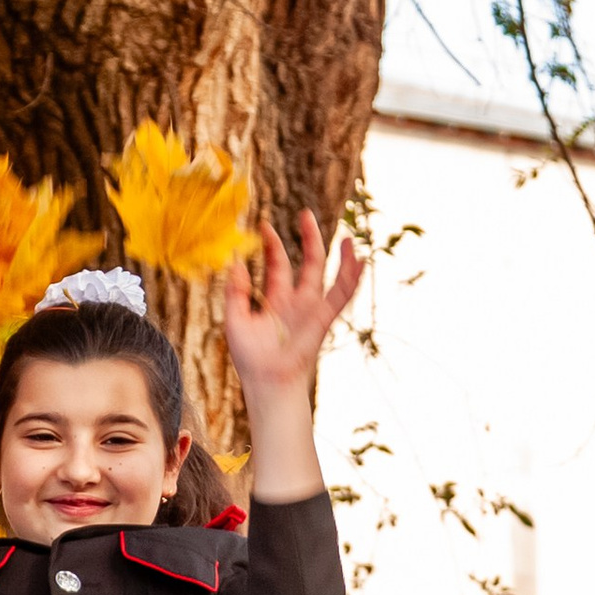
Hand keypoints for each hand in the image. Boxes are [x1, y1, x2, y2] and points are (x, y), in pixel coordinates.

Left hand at [223, 210, 361, 395]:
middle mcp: (297, 301)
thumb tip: (236, 261)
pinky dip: (351, 278)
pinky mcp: (322, 319)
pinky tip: (359, 260)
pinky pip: (340, 296)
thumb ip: (236, 290)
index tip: (264, 224)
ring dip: (340, 257)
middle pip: (308, 263)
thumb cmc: (250, 358)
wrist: (266, 382)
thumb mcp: (235, 318)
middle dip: (309, 238)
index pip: (278, 265)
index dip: (272, 244)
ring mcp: (312, 309)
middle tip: (305, 213)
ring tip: (346, 237)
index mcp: (276, 300)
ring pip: (329, 276)